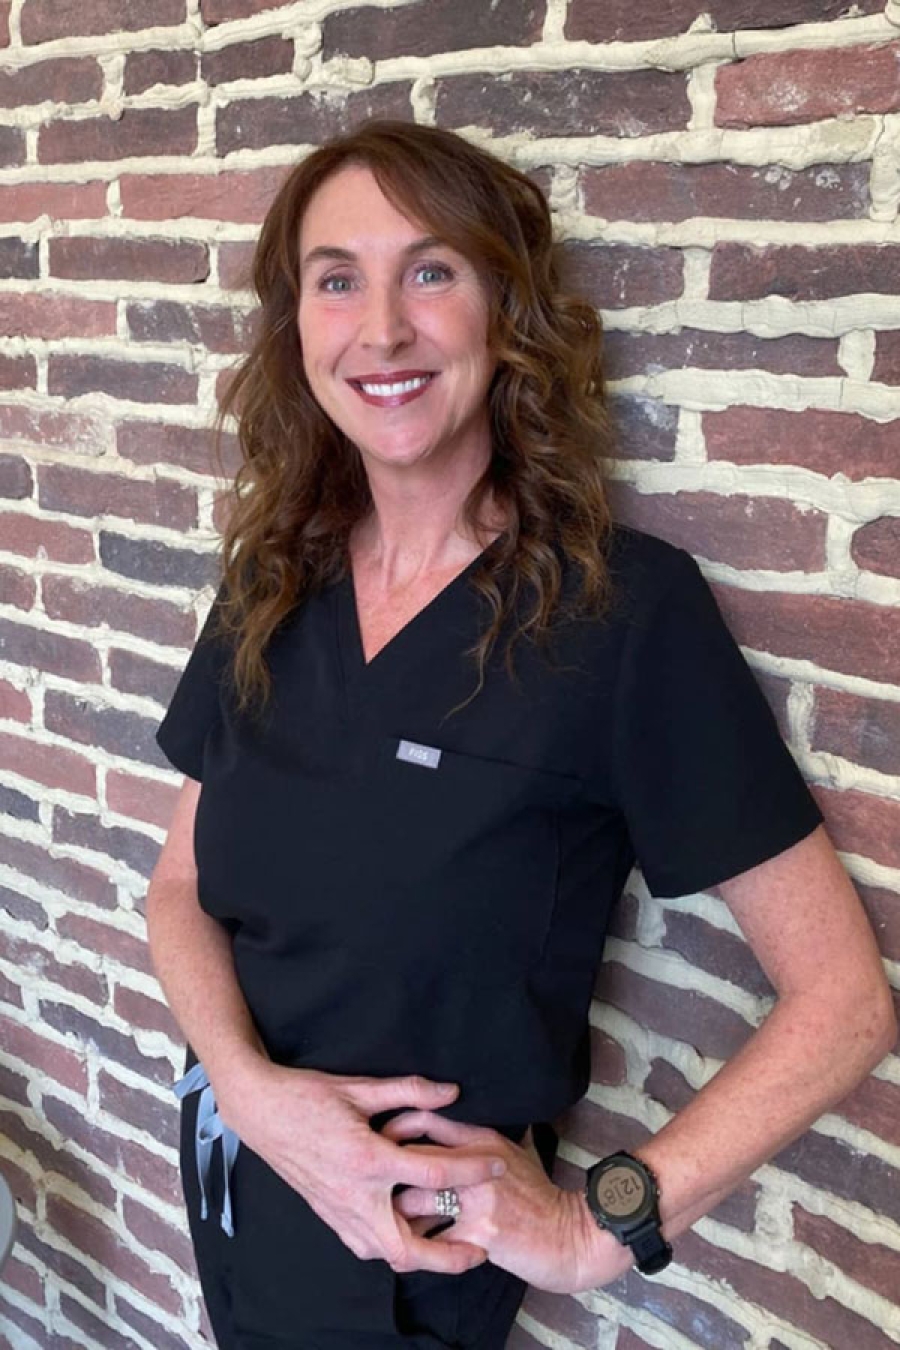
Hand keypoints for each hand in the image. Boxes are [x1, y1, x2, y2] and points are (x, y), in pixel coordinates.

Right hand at [212, 1059, 506, 1274]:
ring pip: (386, 1255)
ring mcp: (339, 1211)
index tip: (498, 1165)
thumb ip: (409, 1091)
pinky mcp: (328, 1214)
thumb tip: (451, 1092)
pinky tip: (407, 1232)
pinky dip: (390, 1247)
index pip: (433, 1174)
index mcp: (368, 1160)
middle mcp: (355, 1195)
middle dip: (449, 1257)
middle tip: (480, 1250)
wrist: (259, 1111)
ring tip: (449, 1246)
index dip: (472, 1170)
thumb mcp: (360, 1087)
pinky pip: (365, 1246)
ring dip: (420, 1256)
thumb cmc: (306, 1095)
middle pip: (410, 1247)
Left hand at [383, 1111, 633, 1292]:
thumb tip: (479, 1104)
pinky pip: (431, 1239)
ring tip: (386, 1217)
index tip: (380, 1137)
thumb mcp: (519, 1152)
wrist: (568, 1236)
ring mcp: (478, 1199)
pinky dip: (415, 1245)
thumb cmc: (540, 1196)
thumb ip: (490, 1133)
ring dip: (395, 1212)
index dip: (397, 1126)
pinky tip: (408, 1247)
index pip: (427, 1119)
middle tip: (371, 1181)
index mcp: (483, 1139)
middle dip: (384, 1172)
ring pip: (413, 1200)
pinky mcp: (478, 1234)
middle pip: (412, 1158)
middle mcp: (477, 1164)